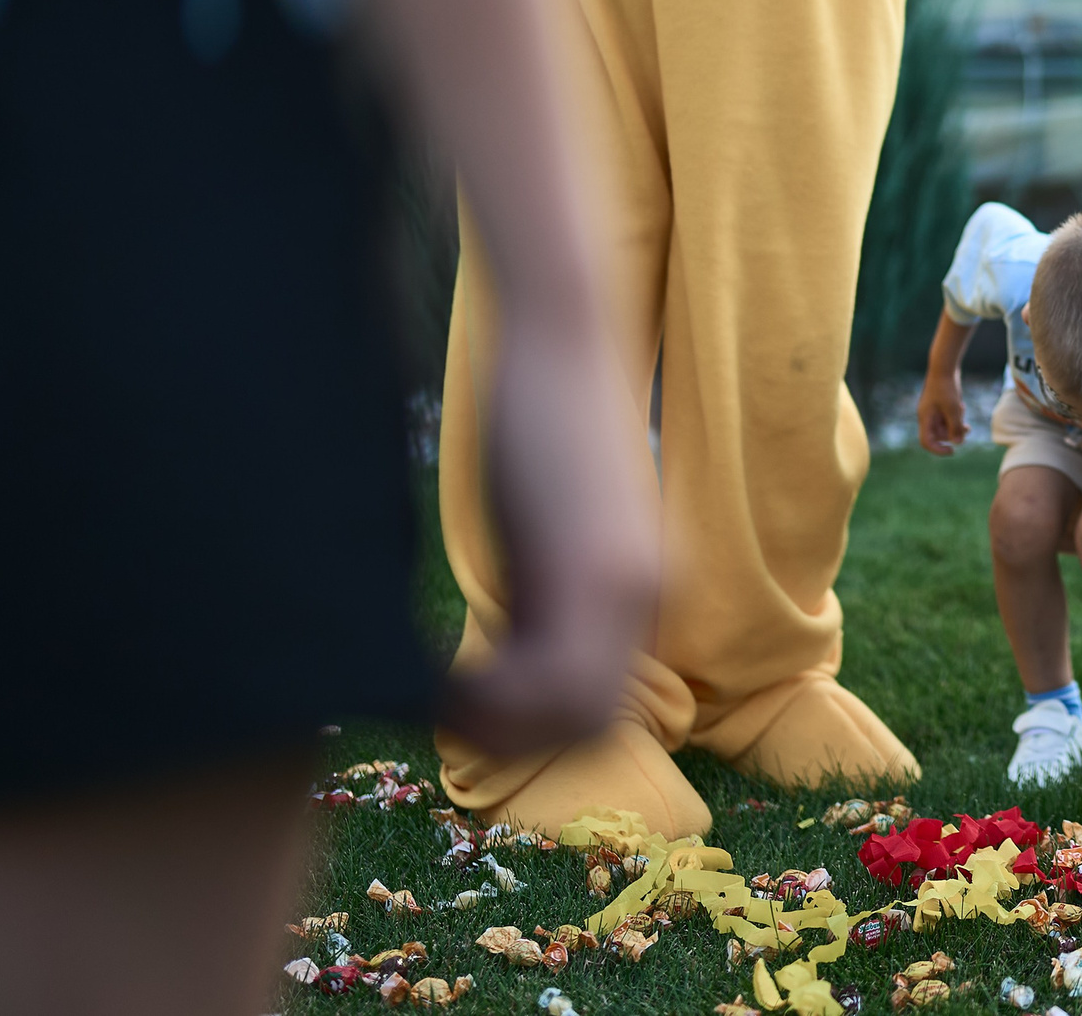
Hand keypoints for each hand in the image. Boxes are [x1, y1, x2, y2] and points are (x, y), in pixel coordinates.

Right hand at [440, 311, 657, 755]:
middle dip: (512, 735)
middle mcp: (646, 594)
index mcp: (638, 587)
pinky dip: (488, 694)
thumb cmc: (539, 418)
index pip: (599, 702)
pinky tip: (435, 668)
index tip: (467, 703)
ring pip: (573, 712)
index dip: (532, 723)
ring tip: (435, 693)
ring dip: (496, 721)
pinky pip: (549, 679)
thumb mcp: (545, 523)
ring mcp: (626, 585)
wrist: (559, 346)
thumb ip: (541, 587)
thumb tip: (501, 652)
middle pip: (590, 722)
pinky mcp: (593, 567)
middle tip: (444, 710)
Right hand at [917, 373, 967, 456]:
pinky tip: (962, 406)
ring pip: (944, 426)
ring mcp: (933, 410)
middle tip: (967, 429)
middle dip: (953, 434)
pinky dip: (955, 416)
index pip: (926, 441)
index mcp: (925, 418)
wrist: (945, 365)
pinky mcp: (939, 404)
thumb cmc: (947, 386)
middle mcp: (927, 415)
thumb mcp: (953, 408)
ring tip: (966, 419)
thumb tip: (958, 443)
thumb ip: (955, 427)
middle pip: (938, 435)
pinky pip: (947, 417)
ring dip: (956, 425)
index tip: (952, 451)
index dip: (938, 450)